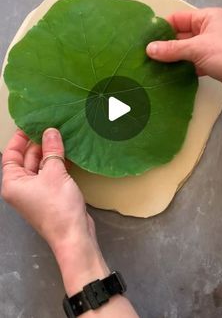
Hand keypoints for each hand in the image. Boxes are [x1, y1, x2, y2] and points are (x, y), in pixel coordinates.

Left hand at [1, 128, 108, 295]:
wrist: (73, 235)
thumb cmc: (57, 206)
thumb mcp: (54, 173)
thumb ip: (52, 150)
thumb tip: (51, 131)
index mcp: (13, 183)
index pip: (11, 155)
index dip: (19, 139)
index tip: (30, 124)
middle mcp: (21, 187)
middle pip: (26, 159)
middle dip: (38, 143)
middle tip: (51, 126)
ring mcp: (36, 192)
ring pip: (40, 166)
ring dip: (49, 152)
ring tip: (60, 135)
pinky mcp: (50, 195)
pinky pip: (50, 174)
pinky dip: (57, 163)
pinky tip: (67, 152)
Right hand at [146, 8, 221, 93]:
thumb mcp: (197, 48)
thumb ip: (172, 49)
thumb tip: (149, 49)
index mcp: (207, 18)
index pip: (178, 18)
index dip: (162, 27)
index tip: (145, 39)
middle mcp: (209, 30)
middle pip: (181, 35)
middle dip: (165, 45)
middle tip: (145, 56)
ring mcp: (211, 48)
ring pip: (186, 51)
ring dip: (173, 59)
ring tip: (153, 67)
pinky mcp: (213, 64)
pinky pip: (193, 64)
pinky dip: (182, 69)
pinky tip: (169, 76)